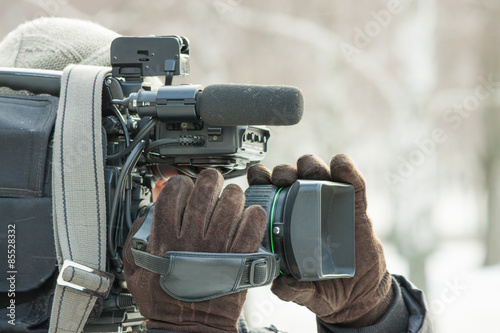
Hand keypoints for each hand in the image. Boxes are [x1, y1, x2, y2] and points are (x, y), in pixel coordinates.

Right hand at [123, 169, 266, 331]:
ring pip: (232, 200)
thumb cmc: (164, 302)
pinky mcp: (240, 256)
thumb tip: (146, 215)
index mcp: (165, 238)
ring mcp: (218, 246)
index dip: (181, 184)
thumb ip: (135, 238)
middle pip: (206, 189)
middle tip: (211, 184)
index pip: (175, 192)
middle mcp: (192, 238)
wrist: (189, 327)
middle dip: (209, 180)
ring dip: (232, 194)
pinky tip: (248, 216)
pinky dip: (253, 214)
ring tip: (231, 200)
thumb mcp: (134, 270)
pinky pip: (253, 223)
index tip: (184, 188)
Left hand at [247, 154, 393, 326]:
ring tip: (309, 172)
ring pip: (318, 174)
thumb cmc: (325, 290)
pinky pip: (353, 184)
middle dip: (283, 171)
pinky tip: (340, 166)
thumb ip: (293, 290)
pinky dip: (347, 170)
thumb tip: (280, 285)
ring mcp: (331, 205)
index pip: (268, 193)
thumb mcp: (306, 293)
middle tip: (281, 178)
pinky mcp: (356, 208)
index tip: (256, 176)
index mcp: (286, 223)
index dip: (260, 179)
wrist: (360, 297)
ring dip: (310, 166)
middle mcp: (306, 209)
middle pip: (291, 177)